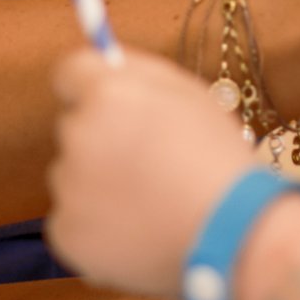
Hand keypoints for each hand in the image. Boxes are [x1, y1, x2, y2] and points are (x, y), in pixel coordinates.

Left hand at [41, 48, 264, 296]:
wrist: (234, 235)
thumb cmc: (218, 161)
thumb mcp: (190, 95)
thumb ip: (138, 72)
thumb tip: (102, 63)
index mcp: (108, 95)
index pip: (68, 73)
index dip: (91, 89)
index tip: (111, 107)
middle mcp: (79, 136)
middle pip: (74, 127)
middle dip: (102, 139)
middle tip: (149, 163)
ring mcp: (69, 188)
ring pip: (73, 176)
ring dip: (99, 184)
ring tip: (150, 202)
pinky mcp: (66, 233)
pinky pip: (72, 220)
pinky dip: (96, 227)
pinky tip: (137, 230)